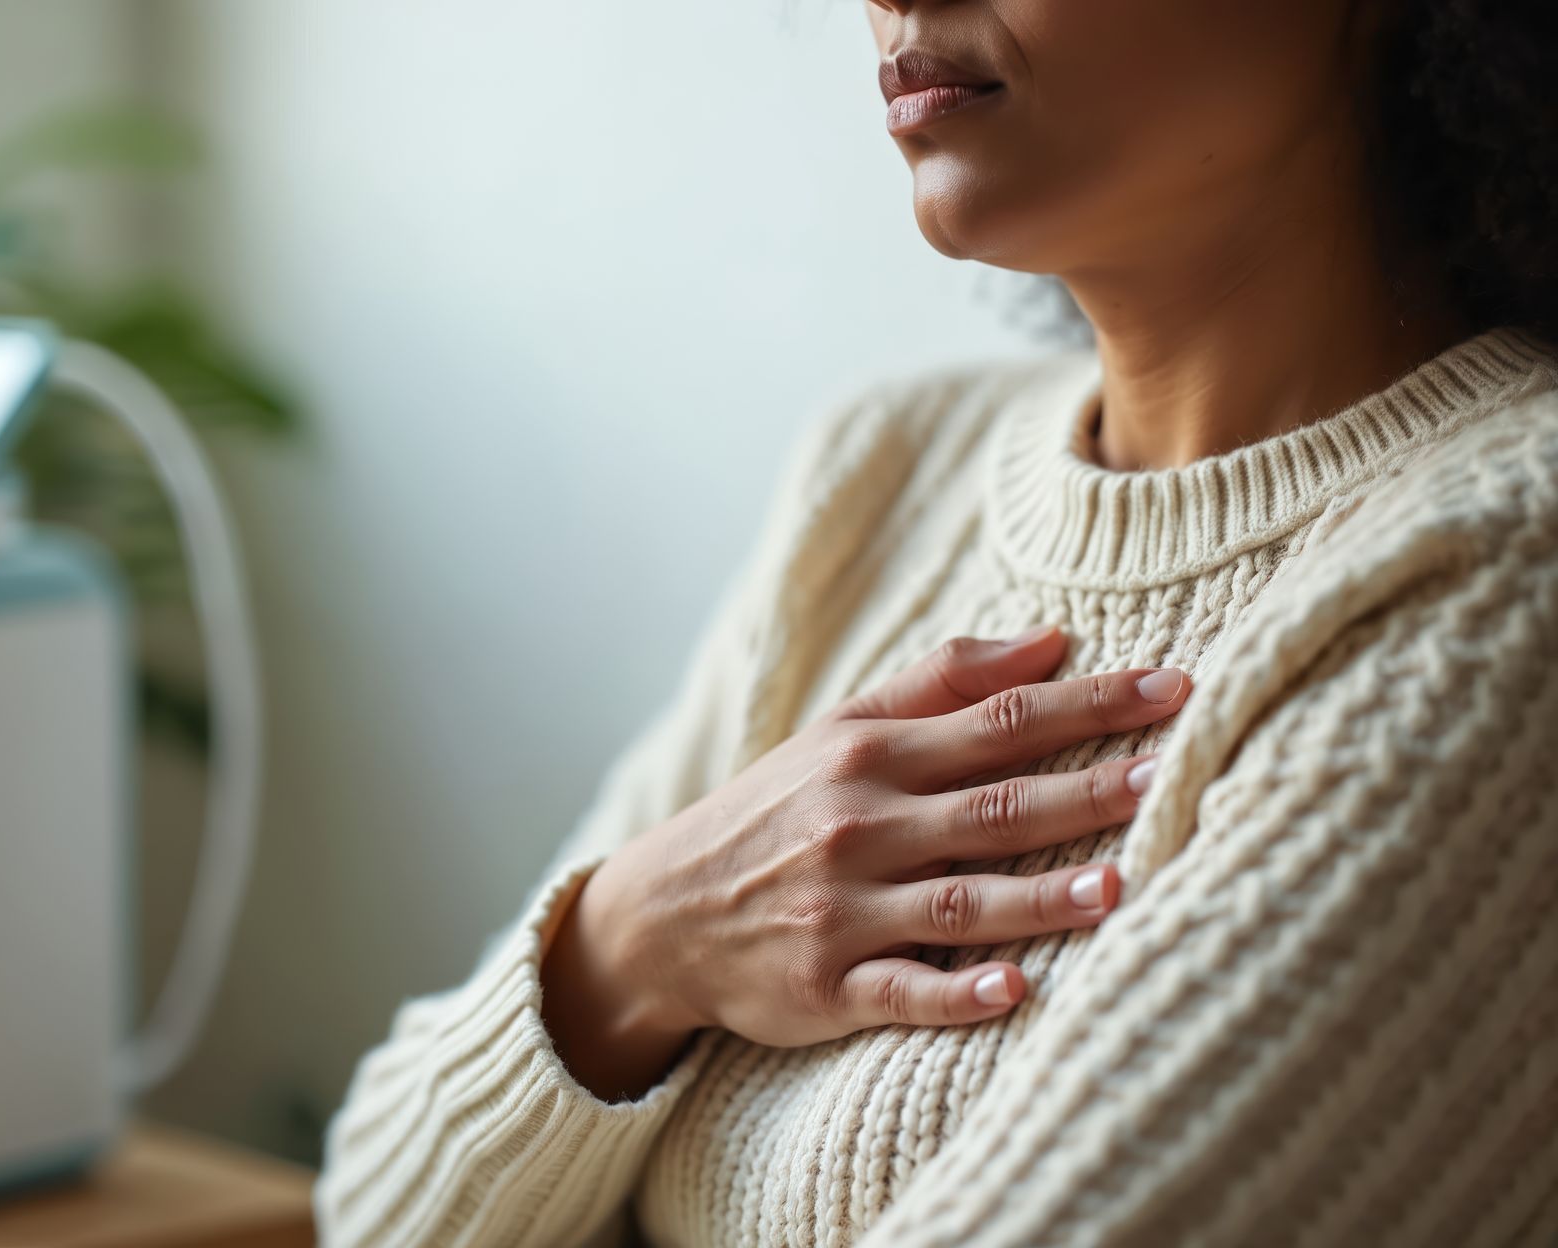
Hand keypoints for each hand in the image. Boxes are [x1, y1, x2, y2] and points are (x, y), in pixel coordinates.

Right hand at [540, 625, 1190, 1099]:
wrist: (661, 912)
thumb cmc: (772, 812)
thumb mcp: (838, 731)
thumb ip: (943, 684)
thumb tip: (1054, 641)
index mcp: (867, 755)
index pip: (997, 721)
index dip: (1088, 704)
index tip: (1175, 689)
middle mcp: (858, 826)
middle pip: (990, 805)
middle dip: (1082, 790)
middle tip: (1167, 779)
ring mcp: (842, 910)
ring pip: (955, 899)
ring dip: (1036, 896)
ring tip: (1116, 888)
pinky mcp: (826, 986)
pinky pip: (898, 990)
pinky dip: (954, 993)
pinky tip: (1013, 989)